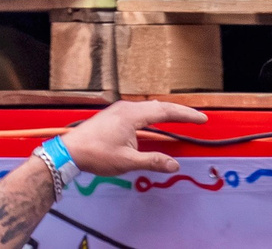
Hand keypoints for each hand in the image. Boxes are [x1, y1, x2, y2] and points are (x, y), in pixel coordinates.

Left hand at [59, 99, 207, 174]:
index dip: (185, 115)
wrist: (70, 151)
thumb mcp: (127, 161)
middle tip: (198, 117)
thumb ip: (152, 162)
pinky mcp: (114, 116)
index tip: (202, 118)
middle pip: (159, 106)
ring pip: (149, 108)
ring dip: (167, 112)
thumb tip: (173, 164)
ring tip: (182, 117)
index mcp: (131, 115)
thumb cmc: (95, 154)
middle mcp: (125, 109)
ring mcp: (118, 111)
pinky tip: (157, 120)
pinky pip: (141, 111)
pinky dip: (155, 114)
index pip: (165, 111)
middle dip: (179, 111)